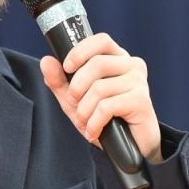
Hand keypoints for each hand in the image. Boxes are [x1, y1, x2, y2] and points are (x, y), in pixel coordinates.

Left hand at [39, 33, 162, 162]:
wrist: (130, 147)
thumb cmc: (106, 118)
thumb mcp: (76, 100)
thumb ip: (60, 81)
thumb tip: (46, 61)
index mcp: (117, 59)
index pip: (101, 41)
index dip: (81, 51)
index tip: (67, 67)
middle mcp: (131, 66)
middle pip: (97, 64)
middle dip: (77, 87)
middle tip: (73, 103)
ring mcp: (138, 82)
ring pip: (100, 88)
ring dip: (84, 110)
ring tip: (83, 122)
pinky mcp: (141, 101)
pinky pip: (108, 107)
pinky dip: (94, 122)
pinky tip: (93, 132)